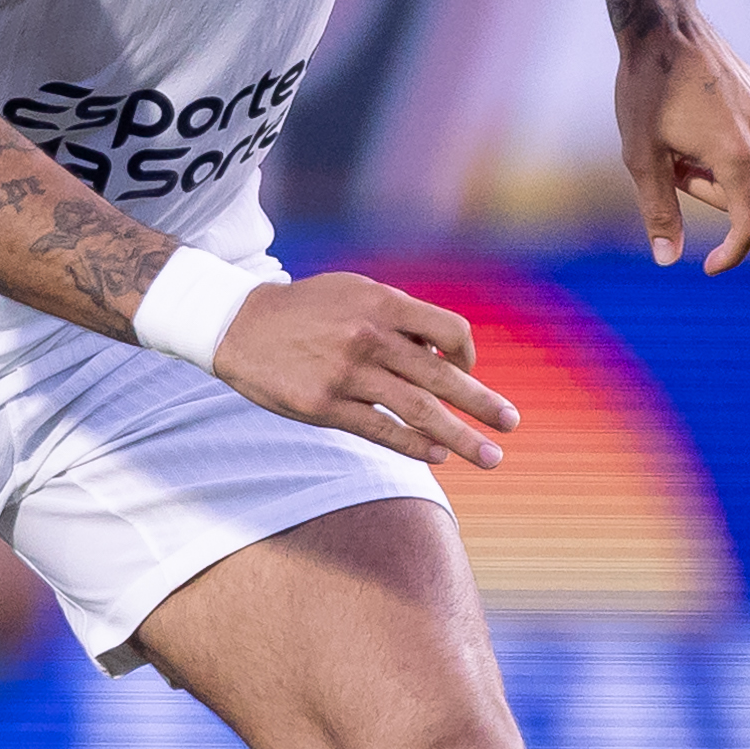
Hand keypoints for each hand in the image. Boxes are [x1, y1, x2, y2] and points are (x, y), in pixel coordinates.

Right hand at [215, 273, 519, 469]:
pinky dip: (414, 445)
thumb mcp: (355, 292)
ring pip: (418, 410)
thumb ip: (399, 318)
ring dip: (461, 437)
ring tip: (490, 457)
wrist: (237, 324)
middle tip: (512, 424)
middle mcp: (369, 337)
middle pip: (442, 376)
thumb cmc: (305, 310)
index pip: (450, 330)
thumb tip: (444, 352)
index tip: (468, 371)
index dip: (468, 354)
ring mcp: (347, 374)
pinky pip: (381, 431)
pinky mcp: (323, 405)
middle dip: (482, 404)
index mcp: (382, 304)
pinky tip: (437, 456)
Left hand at [616, 15, 749, 273]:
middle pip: (738, 193)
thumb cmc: (645, 89)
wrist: (661, 23)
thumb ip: (659, 210)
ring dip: (709, 165)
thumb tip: (669, 259)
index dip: (732, 252)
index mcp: (737, 154)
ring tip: (674, 132)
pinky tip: (689, 111)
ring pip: (741, 165)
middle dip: (701, 190)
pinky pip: (744, 136)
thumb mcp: (641, 157)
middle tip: (665, 161)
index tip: (708, 266)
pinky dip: (719, 140)